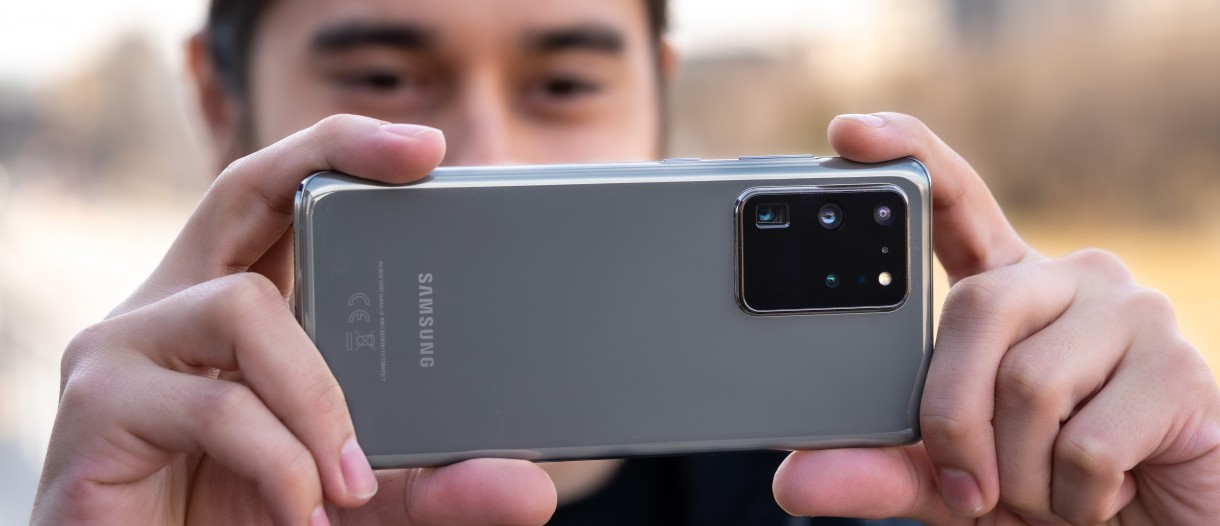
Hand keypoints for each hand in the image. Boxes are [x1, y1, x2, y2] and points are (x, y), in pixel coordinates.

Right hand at [32, 115, 556, 525]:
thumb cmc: (247, 521)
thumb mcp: (361, 493)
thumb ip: (435, 484)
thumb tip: (532, 492)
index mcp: (240, 308)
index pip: (284, 196)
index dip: (342, 151)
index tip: (428, 148)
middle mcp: (178, 306)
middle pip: (246, 185)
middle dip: (331, 155)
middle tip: (423, 160)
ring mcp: (128, 347)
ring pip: (245, 304)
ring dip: (318, 395)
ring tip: (349, 481)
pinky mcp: (99, 405)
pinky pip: (219, 402)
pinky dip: (281, 461)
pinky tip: (302, 509)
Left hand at [772, 112, 1219, 524]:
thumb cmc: (1047, 490)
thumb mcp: (948, 479)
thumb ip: (880, 469)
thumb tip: (794, 481)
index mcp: (1008, 290)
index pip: (956, 202)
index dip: (909, 155)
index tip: (848, 132)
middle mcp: (1070, 280)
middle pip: (975, 310)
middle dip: (954, 419)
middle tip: (973, 485)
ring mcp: (1132, 315)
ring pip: (1029, 384)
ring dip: (1021, 475)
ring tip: (1049, 491)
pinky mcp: (1182, 370)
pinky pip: (1088, 443)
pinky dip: (1075, 498)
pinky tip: (1100, 496)